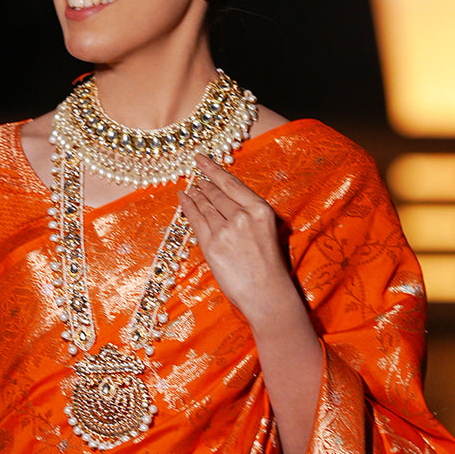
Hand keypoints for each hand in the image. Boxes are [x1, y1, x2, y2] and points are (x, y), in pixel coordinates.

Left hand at [179, 153, 291, 323]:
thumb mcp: (270, 232)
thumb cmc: (271, 267)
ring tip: (188, 189)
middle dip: (203, 185)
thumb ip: (252, 216)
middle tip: (195, 178)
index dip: (213, 170)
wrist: (267, 294)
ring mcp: (225, 231)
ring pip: (205, 207)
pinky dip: (187, 208)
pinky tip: (182, 199)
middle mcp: (242, 216)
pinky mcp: (212, 246)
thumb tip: (230, 205)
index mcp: (261, 210)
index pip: (232, 184)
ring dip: (195, 196)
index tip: (201, 159)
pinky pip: (195, 222)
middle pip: (216, 195)